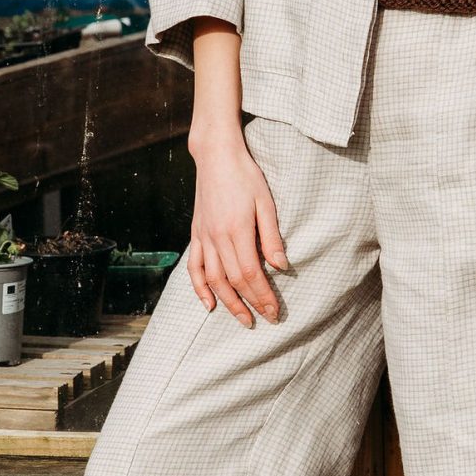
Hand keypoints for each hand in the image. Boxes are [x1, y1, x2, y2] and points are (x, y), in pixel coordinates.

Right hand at [187, 130, 286, 325]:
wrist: (215, 156)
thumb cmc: (245, 176)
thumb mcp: (266, 202)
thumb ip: (272, 236)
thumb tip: (281, 266)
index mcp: (237, 230)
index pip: (250, 274)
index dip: (262, 296)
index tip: (275, 311)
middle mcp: (217, 238)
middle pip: (233, 281)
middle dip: (250, 304)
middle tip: (266, 320)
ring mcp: (203, 237)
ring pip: (213, 279)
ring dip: (227, 303)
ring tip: (243, 319)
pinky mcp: (196, 234)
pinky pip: (194, 267)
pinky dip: (199, 288)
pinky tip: (208, 304)